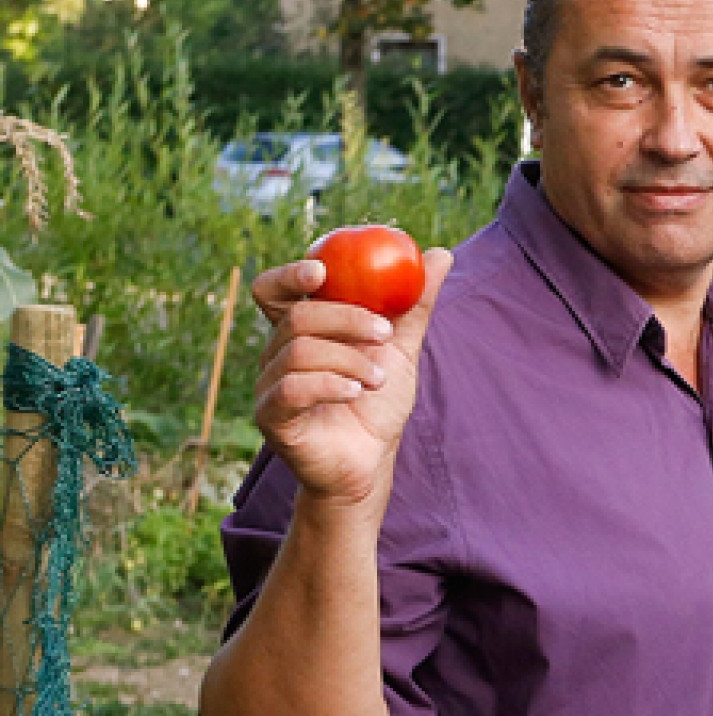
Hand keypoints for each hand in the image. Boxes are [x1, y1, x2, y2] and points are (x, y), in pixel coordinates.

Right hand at [249, 249, 452, 509]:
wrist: (371, 462)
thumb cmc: (378, 405)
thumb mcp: (400, 349)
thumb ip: (414, 304)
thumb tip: (440, 254)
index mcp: (300, 330)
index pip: (274, 290)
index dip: (290, 274)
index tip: (323, 271)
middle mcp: (277, 353)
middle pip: (296, 316)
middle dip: (346, 318)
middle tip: (385, 332)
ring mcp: (269, 385)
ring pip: (299, 350)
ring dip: (350, 359)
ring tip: (379, 380)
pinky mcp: (272, 417)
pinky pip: (291, 388)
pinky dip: (329, 383)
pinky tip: (355, 391)